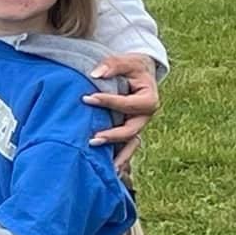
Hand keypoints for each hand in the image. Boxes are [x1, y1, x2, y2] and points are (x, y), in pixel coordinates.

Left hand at [84, 52, 159, 170]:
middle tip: (92, 139)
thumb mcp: (126, 61)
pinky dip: (119, 160)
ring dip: (118, 155)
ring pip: (130, 145)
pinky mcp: (129, 132)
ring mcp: (138, 126)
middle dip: (113, 136)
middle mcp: (145, 117)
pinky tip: (109, 173)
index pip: (128, 104)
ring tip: (104, 166)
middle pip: (131, 131)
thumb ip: (112, 65)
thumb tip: (95, 74)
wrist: (140, 73)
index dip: (108, 101)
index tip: (86, 98)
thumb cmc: (132, 67)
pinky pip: (125, 149)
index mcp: (148, 100)